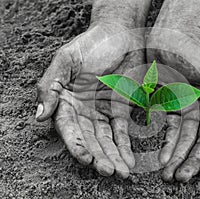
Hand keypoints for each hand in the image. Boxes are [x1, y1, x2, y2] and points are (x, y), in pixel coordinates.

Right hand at [36, 22, 144, 177]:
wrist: (119, 33)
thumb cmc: (91, 44)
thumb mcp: (66, 60)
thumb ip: (51, 86)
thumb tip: (40, 117)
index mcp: (65, 100)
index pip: (69, 128)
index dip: (77, 144)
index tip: (87, 159)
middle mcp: (82, 109)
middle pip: (89, 139)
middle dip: (99, 157)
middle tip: (109, 172)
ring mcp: (101, 111)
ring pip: (106, 139)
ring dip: (113, 156)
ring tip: (121, 172)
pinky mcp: (119, 109)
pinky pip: (122, 131)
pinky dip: (125, 146)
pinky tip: (129, 160)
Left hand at [147, 21, 199, 181]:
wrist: (171, 33)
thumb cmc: (198, 49)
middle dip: (192, 161)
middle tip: (182, 178)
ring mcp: (189, 109)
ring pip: (184, 139)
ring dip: (178, 157)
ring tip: (170, 175)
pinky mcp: (171, 105)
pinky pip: (169, 129)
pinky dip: (167, 143)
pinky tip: (162, 157)